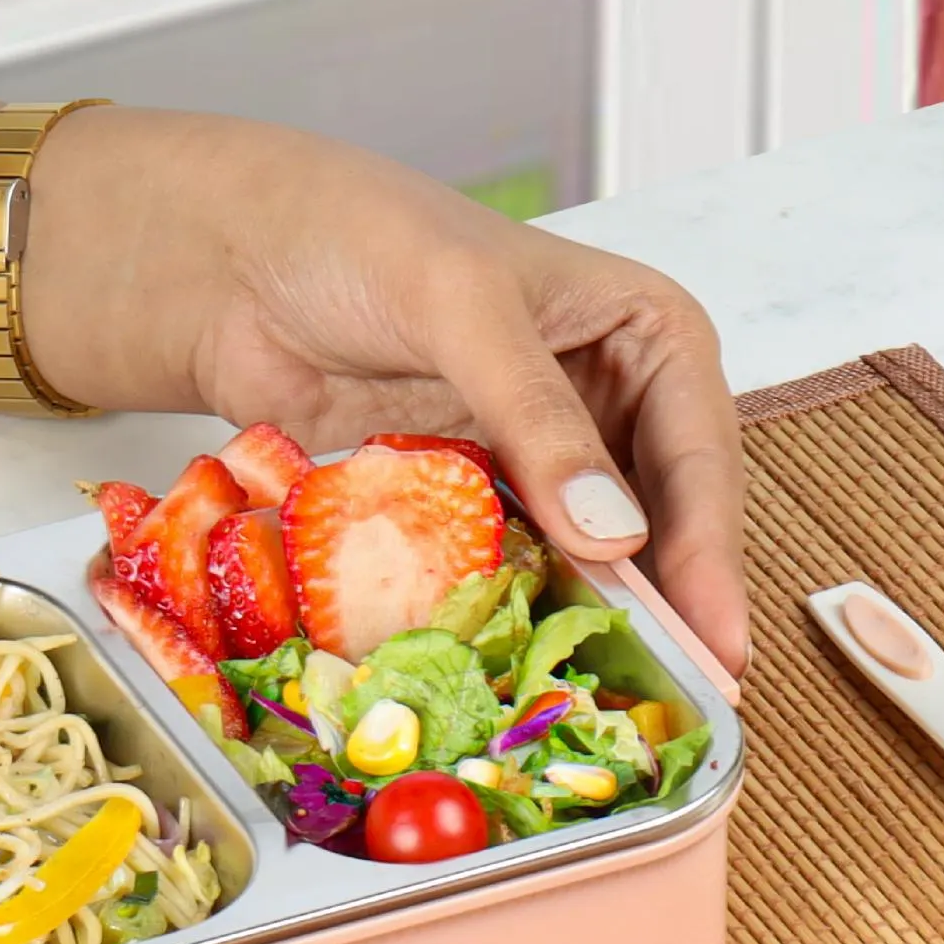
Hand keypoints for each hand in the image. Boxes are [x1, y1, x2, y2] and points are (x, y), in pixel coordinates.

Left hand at [0, 103, 752, 673]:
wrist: (230, 259)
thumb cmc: (356, 236)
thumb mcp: (464, 306)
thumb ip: (538, 417)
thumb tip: (613, 533)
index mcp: (649, 335)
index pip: (700, 455)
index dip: (708, 553)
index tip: (712, 642)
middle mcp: (609, 403)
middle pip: (659, 524)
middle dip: (662, 610)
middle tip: (670, 704)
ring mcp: (540, 464)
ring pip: (590, 564)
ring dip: (590, 629)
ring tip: (604, 708)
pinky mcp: (470, 508)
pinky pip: (511, 577)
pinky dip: (514, 620)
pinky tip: (519, 674)